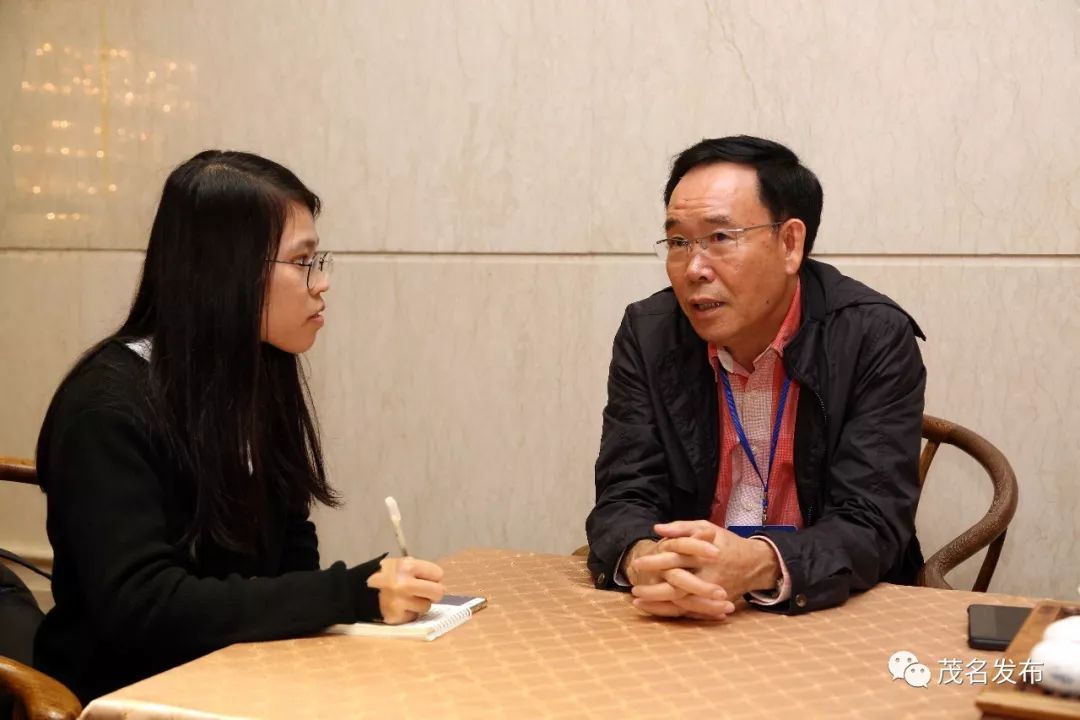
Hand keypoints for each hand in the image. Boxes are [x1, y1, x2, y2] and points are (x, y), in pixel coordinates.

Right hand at [367, 556, 445, 624]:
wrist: (355, 591)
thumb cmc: (381, 575)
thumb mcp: (398, 563)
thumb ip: (418, 570)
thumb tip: (438, 582)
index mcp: (407, 566)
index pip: (438, 574)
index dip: (433, 577)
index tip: (427, 580)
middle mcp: (405, 584)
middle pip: (438, 592)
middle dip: (433, 593)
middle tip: (425, 593)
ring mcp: (400, 602)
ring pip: (426, 607)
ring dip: (419, 605)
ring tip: (407, 600)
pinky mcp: (396, 617)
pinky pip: (413, 617)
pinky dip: (408, 613)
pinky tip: (399, 607)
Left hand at [629, 521, 778, 619]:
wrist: (754, 564)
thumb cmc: (726, 543)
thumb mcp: (706, 528)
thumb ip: (682, 528)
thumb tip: (657, 529)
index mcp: (705, 554)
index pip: (677, 558)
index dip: (656, 560)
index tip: (638, 562)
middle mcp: (708, 575)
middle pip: (678, 585)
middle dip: (654, 588)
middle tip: (634, 587)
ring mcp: (711, 592)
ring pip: (682, 602)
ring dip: (658, 603)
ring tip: (637, 601)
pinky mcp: (713, 603)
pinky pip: (689, 612)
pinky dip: (670, 612)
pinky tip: (652, 609)